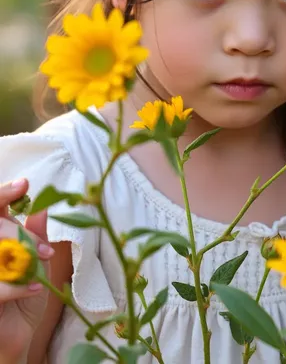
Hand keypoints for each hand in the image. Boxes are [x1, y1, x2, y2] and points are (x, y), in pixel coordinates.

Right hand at [0, 179, 53, 362]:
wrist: (18, 336)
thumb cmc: (25, 295)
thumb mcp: (36, 262)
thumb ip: (35, 234)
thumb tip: (43, 205)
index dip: (5, 193)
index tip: (24, 184)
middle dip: (21, 235)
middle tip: (45, 251)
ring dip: (22, 261)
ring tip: (40, 272)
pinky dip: (18, 288)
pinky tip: (35, 289)